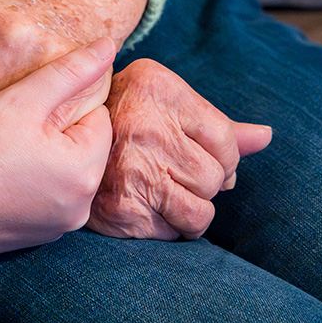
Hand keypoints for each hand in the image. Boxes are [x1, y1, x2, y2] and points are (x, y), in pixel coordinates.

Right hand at [0, 38, 115, 256]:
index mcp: (84, 174)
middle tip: (5, 122)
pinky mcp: (26, 239)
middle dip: (50, 129)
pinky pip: (37, 197)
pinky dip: (21, 181)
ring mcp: (51, 229)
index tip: (23, 100)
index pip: (95, 117)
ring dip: (37, 153)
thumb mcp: (20, 100)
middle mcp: (77, 210)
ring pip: (57, 171)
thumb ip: (69, 71)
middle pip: (78, 147)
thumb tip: (109, 45)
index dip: (59, 100)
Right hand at [88, 59, 271, 240]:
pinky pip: (173, 232)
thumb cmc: (124, 126)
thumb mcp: (166, 108)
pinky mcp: (122, 208)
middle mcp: (146, 126)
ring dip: (189, 210)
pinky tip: (142, 206)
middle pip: (214, 178)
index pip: (226, 139)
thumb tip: (266, 137)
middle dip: (201, 183)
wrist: (54, 147)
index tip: (194, 155)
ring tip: (161, 192)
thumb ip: (218, 126)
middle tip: (169, 172)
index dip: (222, 157)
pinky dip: (164, 226)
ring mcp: (132, 169)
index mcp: (158, 90)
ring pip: (201, 212)